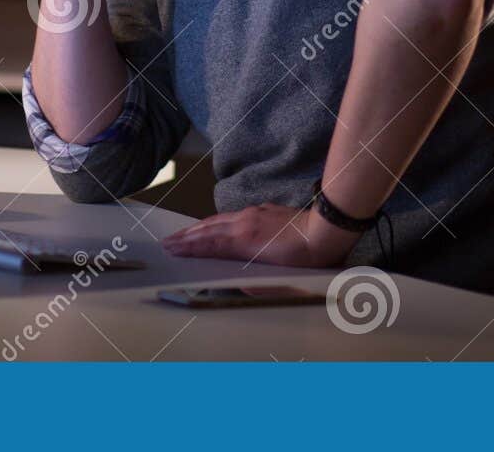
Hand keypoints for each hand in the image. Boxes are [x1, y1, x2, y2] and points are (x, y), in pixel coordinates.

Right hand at [162, 202, 359, 267]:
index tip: (171, 250)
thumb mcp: (279, 278)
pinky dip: (215, 221)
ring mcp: (253, 214)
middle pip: (208, 230)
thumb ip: (253, 283)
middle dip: (186, 236)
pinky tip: (213, 224)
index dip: (188, 248)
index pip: (209, 245)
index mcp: (245, 241)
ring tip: (184, 234)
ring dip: (198, 228)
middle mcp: (244, 223)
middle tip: (168, 242)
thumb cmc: (305, 259)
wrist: (325, 232)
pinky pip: (231, 215)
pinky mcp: (263, 209)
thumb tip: (237, 285)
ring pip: (218, 220)